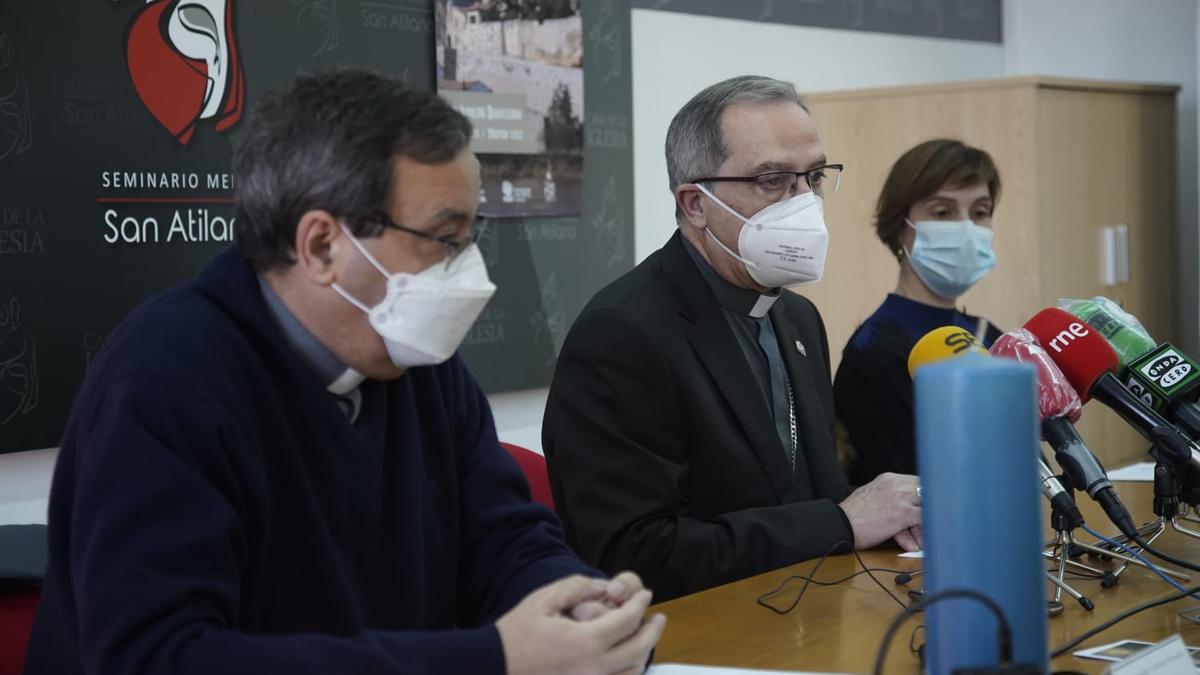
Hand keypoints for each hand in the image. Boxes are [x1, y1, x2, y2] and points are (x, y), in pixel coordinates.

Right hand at [497, 575, 666, 674]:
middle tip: (658, 617)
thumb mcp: (544, 599)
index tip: (645, 595)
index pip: (627, 621)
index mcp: (586, 642)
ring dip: (642, 653)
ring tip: (644, 639)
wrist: (494, 668)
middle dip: (653, 630)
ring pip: (631, 672)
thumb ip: (578, 587)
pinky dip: (627, 673)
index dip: (640, 604)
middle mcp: (594, 670)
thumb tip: (605, 587)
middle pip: (638, 649)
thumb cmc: (517, 633)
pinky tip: (626, 662)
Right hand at [837, 472, 921, 550]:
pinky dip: (925, 532)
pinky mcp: (904, 513)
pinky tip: (919, 542)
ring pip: (928, 505)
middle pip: (926, 491)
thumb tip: (903, 516)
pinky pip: (925, 519)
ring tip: (921, 537)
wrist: (842, 524)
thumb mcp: (871, 498)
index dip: (922, 498)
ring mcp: (902, 497)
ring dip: (927, 522)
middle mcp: (897, 484)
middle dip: (929, 507)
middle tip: (927, 523)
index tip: (923, 509)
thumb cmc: (852, 515)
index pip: (916, 482)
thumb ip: (889, 500)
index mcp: (888, 479)